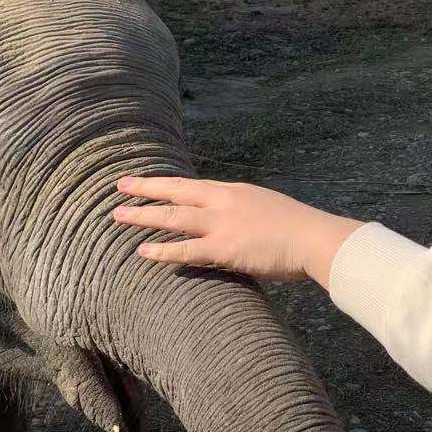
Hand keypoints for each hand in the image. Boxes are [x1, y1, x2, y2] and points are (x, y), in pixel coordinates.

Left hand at [112, 176, 363, 286]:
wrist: (313, 238)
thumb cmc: (299, 229)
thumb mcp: (267, 209)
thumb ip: (245, 213)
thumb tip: (234, 223)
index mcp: (234, 192)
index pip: (191, 185)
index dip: (165, 183)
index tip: (145, 180)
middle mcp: (223, 202)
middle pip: (176, 192)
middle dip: (146, 189)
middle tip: (120, 186)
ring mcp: (221, 224)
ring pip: (173, 217)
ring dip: (143, 215)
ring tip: (118, 216)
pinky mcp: (224, 248)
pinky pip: (186, 250)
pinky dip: (162, 250)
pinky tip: (142, 251)